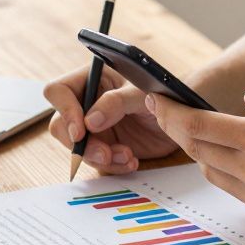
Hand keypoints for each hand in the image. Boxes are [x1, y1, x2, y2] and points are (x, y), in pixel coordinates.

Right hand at [43, 64, 179, 174]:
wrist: (184, 116)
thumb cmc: (164, 91)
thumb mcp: (142, 92)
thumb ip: (116, 102)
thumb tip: (90, 121)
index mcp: (92, 78)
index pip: (59, 91)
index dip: (65, 111)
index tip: (81, 132)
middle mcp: (88, 102)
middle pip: (62, 125)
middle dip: (82, 144)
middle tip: (105, 153)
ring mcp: (95, 127)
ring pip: (79, 148)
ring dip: (100, 157)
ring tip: (127, 156)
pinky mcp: (106, 146)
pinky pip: (97, 161)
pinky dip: (113, 165)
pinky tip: (132, 160)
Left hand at [145, 73, 244, 235]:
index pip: (198, 125)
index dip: (171, 112)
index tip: (156, 100)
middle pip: (196, 148)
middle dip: (177, 128)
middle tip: (166, 111)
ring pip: (210, 170)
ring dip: (201, 150)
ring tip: (205, 131)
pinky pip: (231, 189)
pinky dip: (225, 170)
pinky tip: (236, 157)